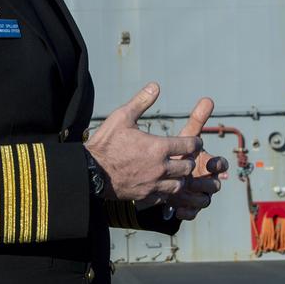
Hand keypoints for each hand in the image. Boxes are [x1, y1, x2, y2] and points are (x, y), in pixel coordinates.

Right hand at [85, 83, 202, 201]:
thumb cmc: (106, 142)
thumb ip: (141, 101)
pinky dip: (166, 191)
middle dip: (188, 160)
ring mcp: (153, 184)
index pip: (189, 145)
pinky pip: (164, 197)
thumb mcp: (122, 117)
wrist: (89, 171)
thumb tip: (155, 86)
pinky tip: (161, 184)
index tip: (194, 141)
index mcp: (158, 147)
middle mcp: (160, 168)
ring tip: (175, 171)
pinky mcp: (145, 196)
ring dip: (179, 178)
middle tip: (184, 156)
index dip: (195, 143)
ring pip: (179, 185)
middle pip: (187, 166)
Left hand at [159, 97, 226, 219]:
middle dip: (206, 182)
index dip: (218, 164)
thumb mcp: (185, 135)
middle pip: (215, 185)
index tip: (208, 161)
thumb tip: (209, 98)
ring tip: (183, 195)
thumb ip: (198, 119)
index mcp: (208, 163)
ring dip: (196, 198)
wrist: (157, 171)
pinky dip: (186, 212)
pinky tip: (175, 209)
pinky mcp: (187, 207)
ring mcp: (198, 194)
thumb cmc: (176, 151)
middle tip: (193, 180)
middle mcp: (206, 179)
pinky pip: (192, 213)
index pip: (221, 164)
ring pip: (204, 201)